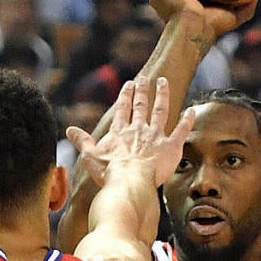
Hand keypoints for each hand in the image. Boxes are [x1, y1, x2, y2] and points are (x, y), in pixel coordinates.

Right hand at [66, 76, 193, 186]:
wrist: (130, 181)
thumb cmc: (109, 172)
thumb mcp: (90, 155)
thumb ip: (82, 141)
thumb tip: (68, 130)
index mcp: (120, 131)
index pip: (123, 108)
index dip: (126, 95)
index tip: (129, 84)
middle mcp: (138, 129)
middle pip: (141, 105)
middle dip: (143, 90)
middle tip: (145, 79)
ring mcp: (156, 136)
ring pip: (161, 111)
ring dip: (162, 95)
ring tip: (164, 82)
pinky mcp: (171, 147)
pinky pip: (181, 131)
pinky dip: (187, 120)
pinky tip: (191, 110)